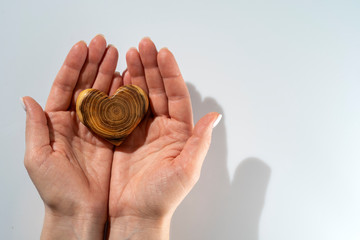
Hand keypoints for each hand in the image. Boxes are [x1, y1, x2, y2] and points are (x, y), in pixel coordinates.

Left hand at [23, 35, 118, 239]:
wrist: (81, 212)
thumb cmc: (57, 190)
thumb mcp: (38, 159)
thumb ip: (35, 128)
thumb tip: (27, 100)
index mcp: (56, 123)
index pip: (64, 87)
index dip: (73, 66)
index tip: (83, 47)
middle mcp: (77, 122)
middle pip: (86, 85)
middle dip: (95, 63)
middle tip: (106, 44)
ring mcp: (96, 128)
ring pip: (104, 94)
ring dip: (110, 74)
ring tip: (119, 56)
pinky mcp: (113, 138)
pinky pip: (119, 112)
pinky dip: (123, 95)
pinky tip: (128, 81)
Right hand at [107, 38, 220, 238]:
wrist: (135, 214)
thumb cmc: (162, 196)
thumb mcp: (186, 170)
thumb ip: (199, 141)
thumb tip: (215, 116)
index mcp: (179, 132)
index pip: (176, 96)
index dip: (170, 74)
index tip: (163, 53)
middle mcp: (161, 127)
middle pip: (157, 90)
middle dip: (150, 67)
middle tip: (142, 46)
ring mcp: (141, 130)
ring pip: (139, 95)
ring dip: (135, 74)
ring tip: (129, 54)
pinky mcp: (122, 136)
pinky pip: (121, 108)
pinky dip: (118, 92)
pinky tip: (116, 77)